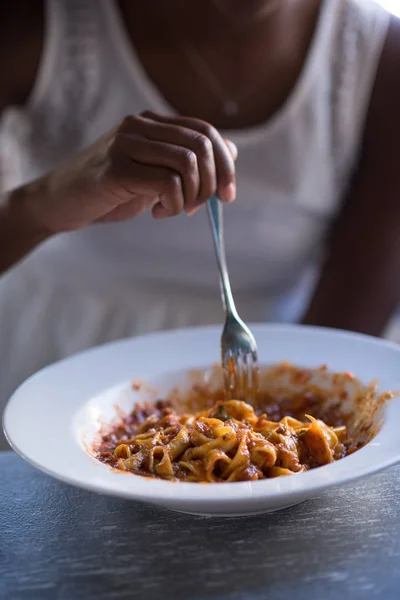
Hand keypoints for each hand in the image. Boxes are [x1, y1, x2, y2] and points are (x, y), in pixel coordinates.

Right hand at [20, 112, 237, 233]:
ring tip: (174, 210)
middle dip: (211, 184)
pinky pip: (167, 183)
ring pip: (187, 163)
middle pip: (201, 146)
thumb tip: (231, 152)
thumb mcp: (155, 173)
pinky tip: (156, 213)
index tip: (227, 195)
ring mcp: (126, 143)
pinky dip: (173, 204)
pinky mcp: (117, 168)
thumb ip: (187, 161)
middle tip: (196, 208)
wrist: (62, 202)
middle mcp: (140, 125)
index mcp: (152, 123)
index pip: (205, 132)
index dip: (225, 164)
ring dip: (191, 196)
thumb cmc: (110, 190)